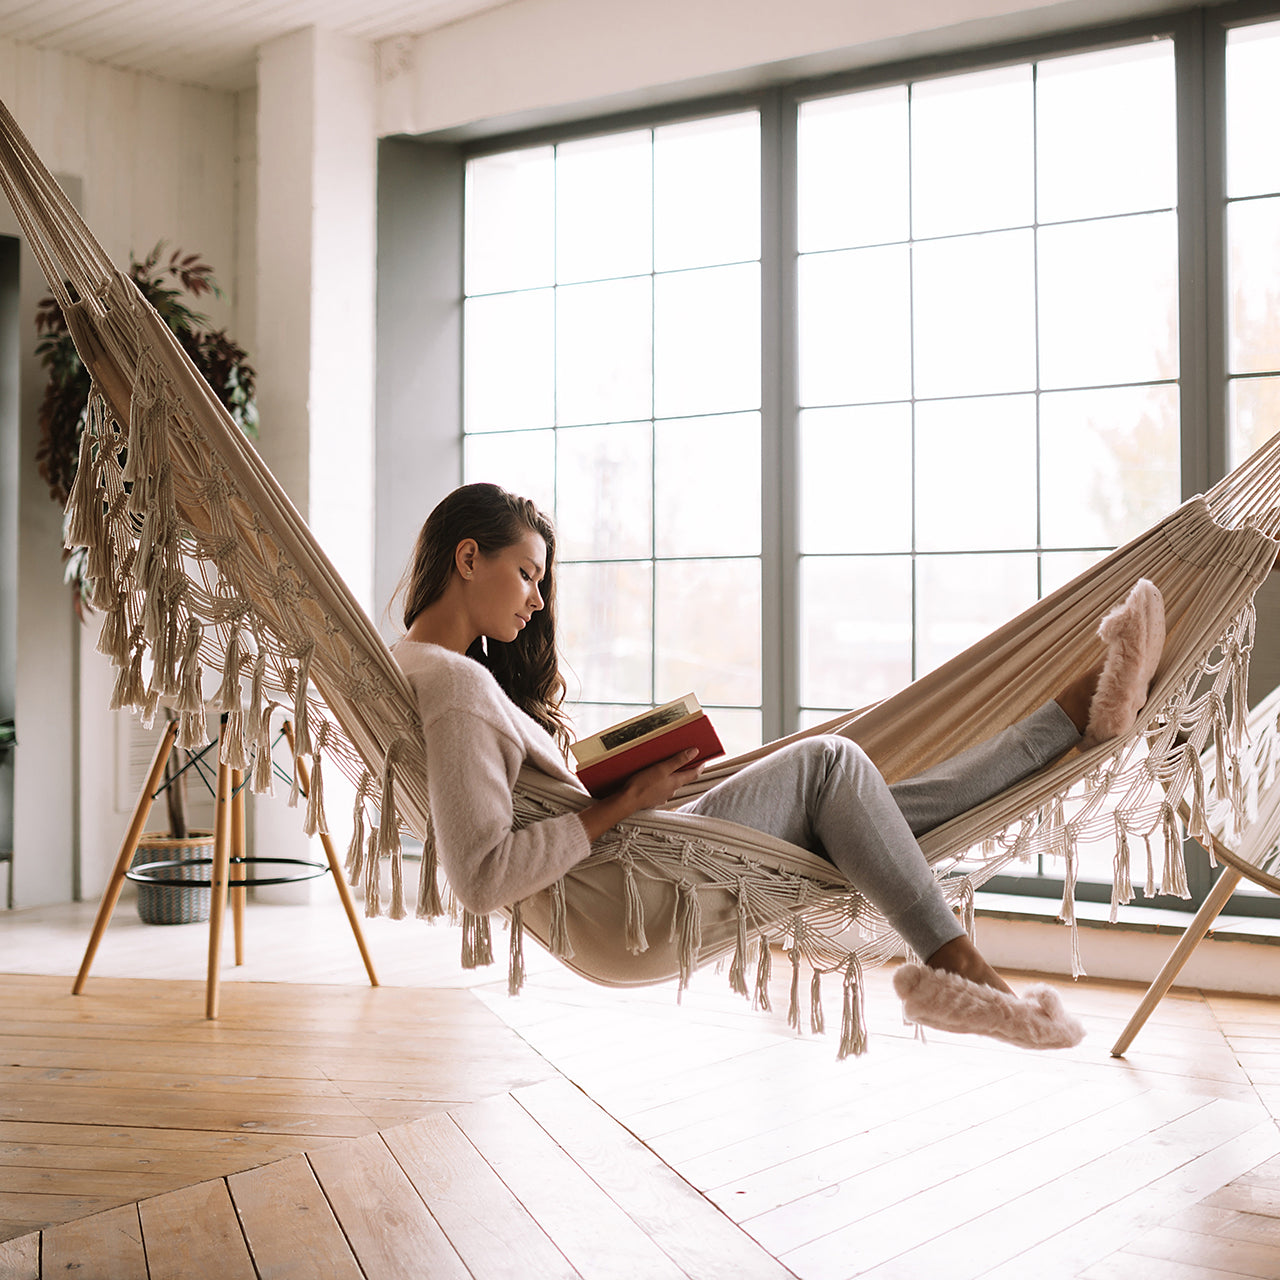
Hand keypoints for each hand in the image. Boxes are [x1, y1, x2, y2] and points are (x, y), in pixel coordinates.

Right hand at [577, 748, 704, 842]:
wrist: (627, 801)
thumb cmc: (643, 784)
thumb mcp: (662, 768)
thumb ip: (678, 760)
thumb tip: (694, 752)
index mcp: (675, 782)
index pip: (693, 774)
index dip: (699, 767)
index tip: (704, 761)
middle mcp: (671, 791)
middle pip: (682, 779)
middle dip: (684, 771)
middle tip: (684, 762)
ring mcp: (662, 796)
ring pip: (670, 785)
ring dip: (670, 778)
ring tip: (665, 769)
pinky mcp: (652, 799)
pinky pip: (659, 789)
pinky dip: (659, 784)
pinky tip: (652, 780)